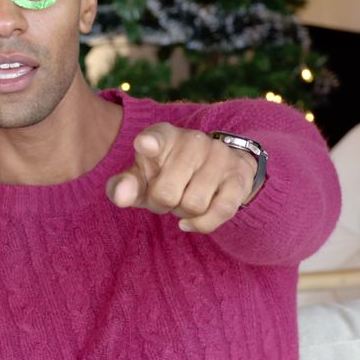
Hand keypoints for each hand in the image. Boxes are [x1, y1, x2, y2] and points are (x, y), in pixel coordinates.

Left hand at [106, 123, 257, 232]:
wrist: (215, 168)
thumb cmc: (166, 174)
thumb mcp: (142, 177)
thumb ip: (124, 186)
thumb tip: (121, 197)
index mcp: (163, 136)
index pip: (156, 137)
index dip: (149, 143)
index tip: (145, 145)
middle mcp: (192, 140)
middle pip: (166, 193)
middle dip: (162, 205)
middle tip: (167, 196)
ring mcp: (218, 156)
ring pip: (193, 204)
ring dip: (183, 212)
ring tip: (183, 199)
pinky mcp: (238, 177)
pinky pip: (220, 211)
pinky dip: (203, 223)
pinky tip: (192, 219)